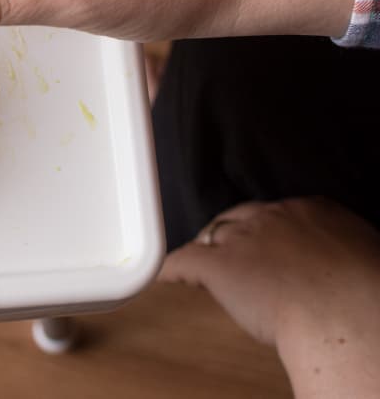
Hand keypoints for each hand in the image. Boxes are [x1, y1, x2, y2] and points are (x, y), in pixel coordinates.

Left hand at [160, 198, 379, 397]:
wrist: (346, 313)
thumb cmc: (367, 292)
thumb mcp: (360, 254)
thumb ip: (337, 249)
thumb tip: (337, 262)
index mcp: (311, 210)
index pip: (274, 213)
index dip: (265, 230)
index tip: (266, 243)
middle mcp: (271, 217)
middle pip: (237, 218)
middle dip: (232, 235)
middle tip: (231, 253)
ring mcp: (242, 239)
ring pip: (211, 236)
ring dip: (207, 250)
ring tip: (203, 263)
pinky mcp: (218, 267)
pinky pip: (184, 261)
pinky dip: (171, 270)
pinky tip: (164, 277)